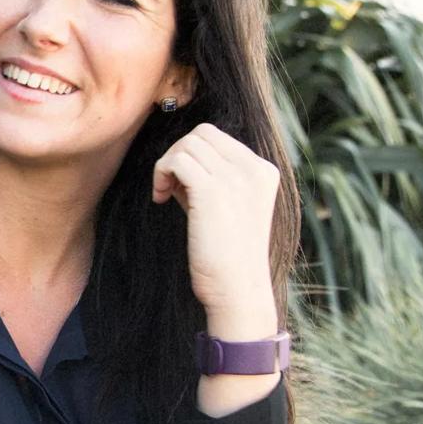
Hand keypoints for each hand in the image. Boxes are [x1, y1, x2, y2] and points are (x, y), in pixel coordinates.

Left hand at [151, 122, 280, 327]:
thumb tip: (177, 160)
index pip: (217, 137)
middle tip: (170, 188)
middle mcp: (253, 169)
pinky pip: (176, 161)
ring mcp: (235, 178)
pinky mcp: (212, 191)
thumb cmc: (225, 255)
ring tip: (164, 194)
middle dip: (177, 155)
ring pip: (186, 145)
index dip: (191, 154)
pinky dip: (161, 174)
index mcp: (262, 171)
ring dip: (166, 165)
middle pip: (201, 134)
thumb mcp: (225, 208)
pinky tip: (160, 199)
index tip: (181, 185)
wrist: (237, 289)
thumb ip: (209, 180)